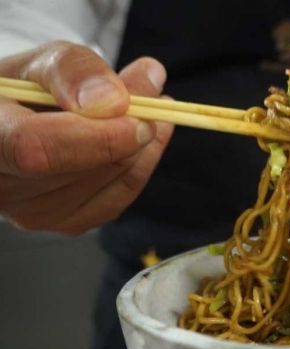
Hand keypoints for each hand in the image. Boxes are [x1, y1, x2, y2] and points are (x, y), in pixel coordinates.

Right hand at [0, 41, 173, 234]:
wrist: (13, 124)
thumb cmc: (22, 90)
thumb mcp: (40, 63)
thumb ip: (74, 70)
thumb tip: (117, 101)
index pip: (37, 149)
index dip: (97, 138)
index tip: (140, 118)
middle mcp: (2, 187)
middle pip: (83, 167)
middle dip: (131, 127)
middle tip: (154, 87)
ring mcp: (33, 213)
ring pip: (109, 181)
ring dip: (144, 142)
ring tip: (150, 104)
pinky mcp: (66, 223)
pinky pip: (120, 196)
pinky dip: (143, 162)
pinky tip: (150, 134)